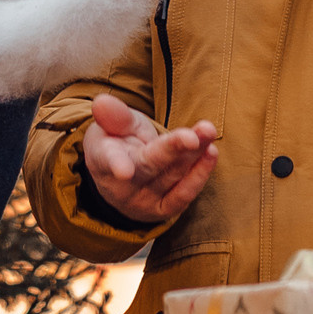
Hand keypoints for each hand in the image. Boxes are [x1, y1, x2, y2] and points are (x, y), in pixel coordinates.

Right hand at [81, 92, 217, 224]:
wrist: (122, 175)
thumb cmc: (118, 142)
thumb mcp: (111, 125)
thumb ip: (114, 115)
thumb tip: (101, 102)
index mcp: (103, 160)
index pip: (109, 161)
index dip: (117, 165)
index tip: (124, 171)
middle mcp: (121, 187)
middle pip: (150, 165)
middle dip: (173, 149)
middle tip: (193, 136)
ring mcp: (143, 202)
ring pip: (172, 175)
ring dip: (194, 154)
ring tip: (208, 132)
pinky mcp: (163, 210)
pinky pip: (183, 196)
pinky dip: (199, 175)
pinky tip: (211, 153)